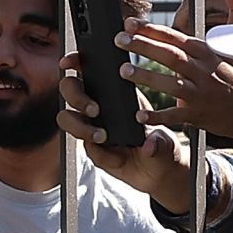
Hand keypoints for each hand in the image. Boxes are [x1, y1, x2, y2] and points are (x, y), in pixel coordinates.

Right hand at [58, 51, 195, 208]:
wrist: (159, 171)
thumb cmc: (162, 144)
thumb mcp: (166, 137)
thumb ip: (158, 142)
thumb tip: (148, 144)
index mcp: (116, 94)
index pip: (89, 72)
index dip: (74, 62)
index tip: (69, 62)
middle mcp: (99, 108)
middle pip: (69, 91)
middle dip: (77, 97)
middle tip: (95, 110)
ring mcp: (92, 128)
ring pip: (67, 119)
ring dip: (81, 127)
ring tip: (103, 138)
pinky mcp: (92, 149)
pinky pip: (86, 148)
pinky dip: (101, 154)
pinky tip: (119, 159)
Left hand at [105, 15, 232, 141]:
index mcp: (207, 52)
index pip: (176, 37)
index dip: (152, 29)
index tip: (129, 23)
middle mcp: (204, 70)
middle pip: (171, 55)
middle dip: (143, 46)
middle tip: (118, 40)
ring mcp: (201, 93)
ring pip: (171, 84)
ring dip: (147, 77)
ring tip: (123, 71)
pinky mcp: (198, 114)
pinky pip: (176, 116)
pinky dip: (158, 116)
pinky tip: (139, 115)